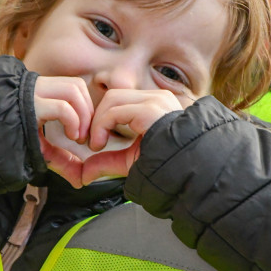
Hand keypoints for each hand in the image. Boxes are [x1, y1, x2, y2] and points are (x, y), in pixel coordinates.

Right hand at [35, 76, 93, 187]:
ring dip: (83, 115)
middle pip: (77, 85)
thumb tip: (81, 181)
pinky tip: (71, 135)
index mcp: (40, 93)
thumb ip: (61, 161)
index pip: (74, 86)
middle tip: (84, 138)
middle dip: (89, 112)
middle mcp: (37, 89)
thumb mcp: (38, 150)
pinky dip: (74, 121)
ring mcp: (31, 94)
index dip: (87, 109)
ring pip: (73, 89)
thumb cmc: (3, 142)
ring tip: (77, 137)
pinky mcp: (28, 105)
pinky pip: (61, 106)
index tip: (84, 135)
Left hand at [35, 80, 183, 187]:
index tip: (95, 142)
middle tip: (91, 143)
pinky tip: (99, 145)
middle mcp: (156, 98)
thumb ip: (107, 162)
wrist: (187, 173)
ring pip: (111, 99)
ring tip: (96, 145)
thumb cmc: (165, 167)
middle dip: (96, 117)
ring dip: (97, 122)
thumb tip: (84, 174)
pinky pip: (114, 112)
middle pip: (113, 95)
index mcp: (154, 105)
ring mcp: (155, 101)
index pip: (119, 99)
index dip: (101, 118)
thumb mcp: (130, 161)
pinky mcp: (150, 110)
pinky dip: (100, 127)